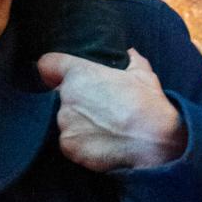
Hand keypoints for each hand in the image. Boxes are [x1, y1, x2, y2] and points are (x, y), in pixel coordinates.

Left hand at [36, 48, 187, 171]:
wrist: (154, 141)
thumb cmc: (148, 104)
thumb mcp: (143, 75)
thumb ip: (132, 61)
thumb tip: (130, 54)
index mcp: (79, 73)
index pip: (48, 65)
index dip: (53, 72)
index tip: (59, 79)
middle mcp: (66, 96)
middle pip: (58, 98)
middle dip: (75, 104)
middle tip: (98, 113)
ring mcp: (65, 122)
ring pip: (65, 123)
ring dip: (78, 127)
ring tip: (103, 132)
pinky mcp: (68, 146)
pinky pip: (70, 145)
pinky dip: (82, 147)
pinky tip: (102, 147)